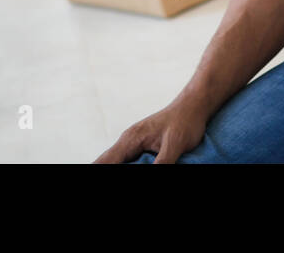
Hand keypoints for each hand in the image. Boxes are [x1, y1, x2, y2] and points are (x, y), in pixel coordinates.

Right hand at [94, 97, 209, 163]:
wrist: (193, 107)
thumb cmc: (185, 122)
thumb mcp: (174, 145)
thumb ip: (161, 164)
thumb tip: (152, 174)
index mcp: (131, 139)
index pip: (105, 162)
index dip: (97, 170)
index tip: (90, 173)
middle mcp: (128, 141)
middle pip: (107, 162)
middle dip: (102, 169)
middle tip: (94, 178)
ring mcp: (134, 144)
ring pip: (117, 162)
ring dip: (115, 166)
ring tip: (124, 165)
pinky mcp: (142, 148)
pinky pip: (128, 161)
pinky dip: (126, 166)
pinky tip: (131, 165)